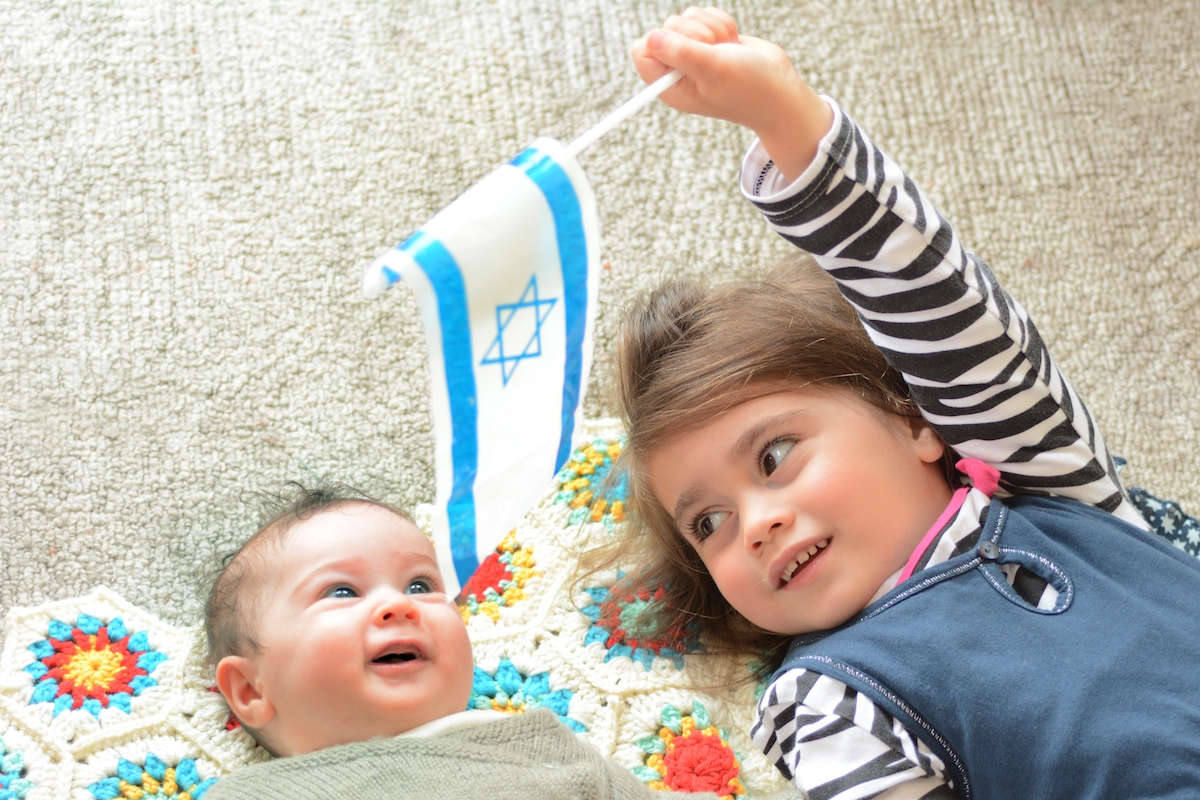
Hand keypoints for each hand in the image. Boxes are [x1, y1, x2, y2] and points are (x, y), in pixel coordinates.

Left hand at [632, 7, 832, 181]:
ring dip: (711, 27)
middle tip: (713, 49)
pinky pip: (705, 15)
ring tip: (726, 48)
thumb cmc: (748, 87)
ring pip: (687, 18)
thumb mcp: (713, 70)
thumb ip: (681, 53)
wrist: (780, 88)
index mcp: (670, 85)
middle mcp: (678, 69)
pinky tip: (732, 43)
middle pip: (665, 29)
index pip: (642, 52)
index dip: (659, 41)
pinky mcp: (711, 39)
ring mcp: (695, 52)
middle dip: (693, 32)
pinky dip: (722, 23)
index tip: (681, 45)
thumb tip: (651, 37)